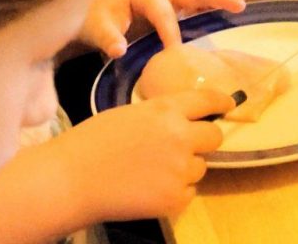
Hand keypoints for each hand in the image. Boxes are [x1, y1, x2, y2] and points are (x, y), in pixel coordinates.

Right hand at [61, 91, 230, 221]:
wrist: (69, 180)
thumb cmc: (90, 143)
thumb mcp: (129, 115)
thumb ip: (161, 115)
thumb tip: (182, 121)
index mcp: (167, 110)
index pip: (208, 100)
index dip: (221, 102)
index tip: (229, 105)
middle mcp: (181, 137)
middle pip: (214, 137)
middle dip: (203, 141)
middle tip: (184, 148)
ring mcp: (180, 169)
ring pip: (200, 167)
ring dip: (185, 169)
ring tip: (152, 173)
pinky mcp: (174, 198)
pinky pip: (189, 193)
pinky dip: (175, 193)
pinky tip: (149, 191)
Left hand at [79, 0, 246, 57]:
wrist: (92, 17)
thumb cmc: (94, 20)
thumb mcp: (95, 29)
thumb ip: (107, 39)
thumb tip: (119, 50)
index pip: (162, 13)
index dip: (169, 30)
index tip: (175, 50)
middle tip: (238, 3)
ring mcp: (169, 0)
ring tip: (243, 1)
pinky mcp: (173, 8)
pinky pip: (198, 3)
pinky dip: (215, 2)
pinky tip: (233, 5)